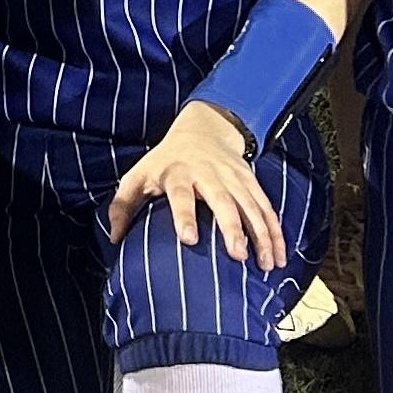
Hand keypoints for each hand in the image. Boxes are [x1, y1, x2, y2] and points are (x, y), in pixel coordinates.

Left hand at [109, 103, 289, 267]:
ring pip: (251, 205)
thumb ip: (123, 205)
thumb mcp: (138, 176)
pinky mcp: (251, 181)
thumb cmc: (165, 161)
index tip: (189, 238)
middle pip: (223, 200)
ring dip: (261, 234)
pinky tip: (279, 255)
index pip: (181, 194)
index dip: (184, 215)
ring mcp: (234, 177)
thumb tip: (114, 237)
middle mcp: (209, 173)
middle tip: (238, 254)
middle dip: (232, 226)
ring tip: (266, 264)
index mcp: (178, 172)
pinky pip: (266, 208)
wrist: (203, 129)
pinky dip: (275, 232)